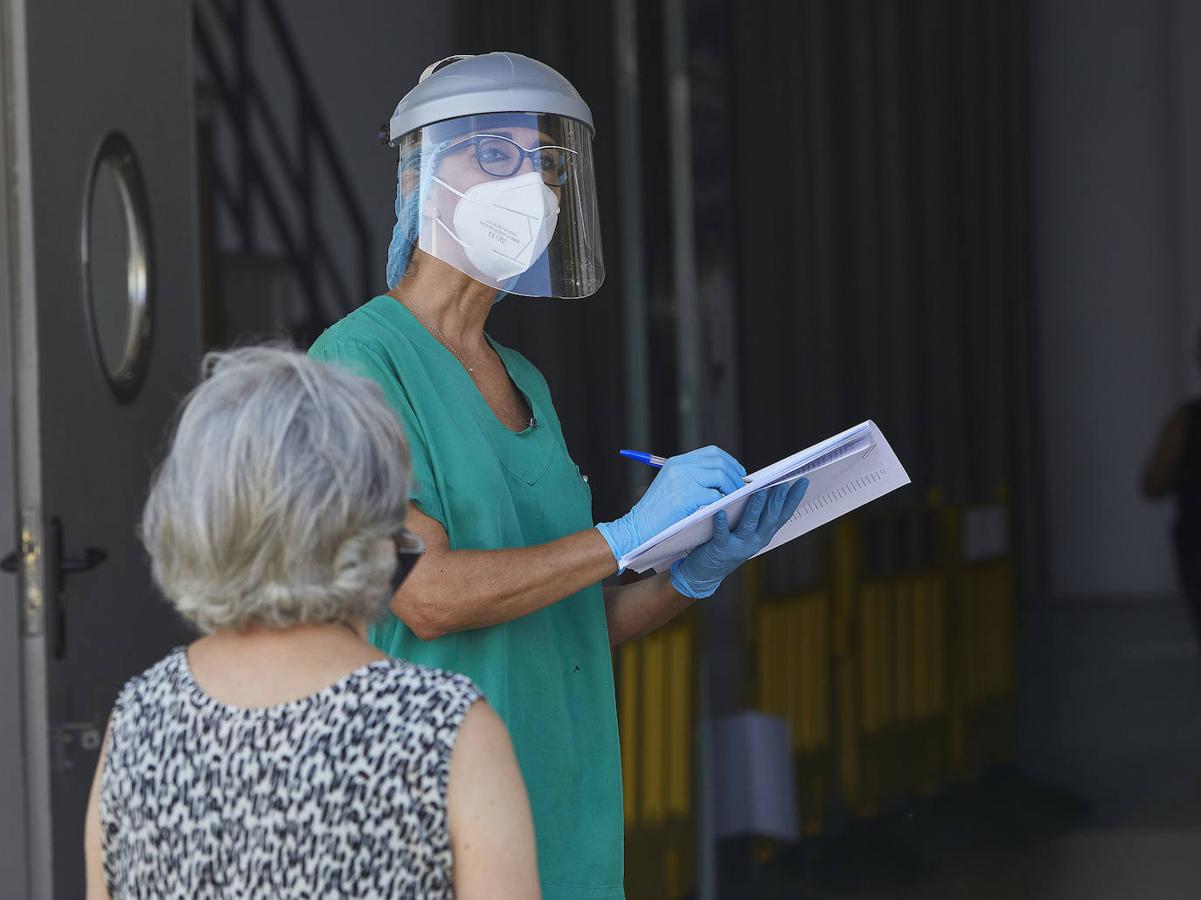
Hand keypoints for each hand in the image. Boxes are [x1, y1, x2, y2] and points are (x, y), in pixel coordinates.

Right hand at [597, 446, 745, 566]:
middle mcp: (680, 467)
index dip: (729, 461)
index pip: (711, 452)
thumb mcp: (671, 486)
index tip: (739, 473)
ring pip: (720, 476)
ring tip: (735, 499)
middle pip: (719, 462)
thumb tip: (722, 479)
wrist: (638, 527)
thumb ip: (692, 478)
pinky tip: (724, 509)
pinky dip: (723, 502)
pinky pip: (715, 495)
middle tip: (742, 488)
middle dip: (735, 475)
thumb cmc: (657, 512)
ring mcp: (683, 480)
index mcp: (677, 462)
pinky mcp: (687, 496)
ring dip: (732, 488)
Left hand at [669, 477, 809, 598]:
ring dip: (755, 509)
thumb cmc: (725, 543)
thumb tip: (761, 485)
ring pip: (749, 525)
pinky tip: (720, 512)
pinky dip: (721, 524)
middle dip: (777, 500)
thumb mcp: (745, 529)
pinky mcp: (720, 550)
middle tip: (783, 483)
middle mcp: (755, 541)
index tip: (803, 482)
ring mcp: (738, 547)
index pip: (782, 515)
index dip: (794, 499)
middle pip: (769, 519)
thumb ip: (754, 513)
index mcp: (763, 534)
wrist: (705, 572)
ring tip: (760, 492)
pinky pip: (721, 535)